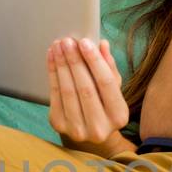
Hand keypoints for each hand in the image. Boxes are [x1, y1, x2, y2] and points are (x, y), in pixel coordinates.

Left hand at [48, 37, 134, 158]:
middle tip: (67, 41)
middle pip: (85, 87)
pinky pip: (55, 95)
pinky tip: (52, 58)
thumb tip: (102, 44)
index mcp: (119, 116)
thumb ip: (109, 66)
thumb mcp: (113, 87)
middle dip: (74, 61)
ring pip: (68, 91)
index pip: (106, 83)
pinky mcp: (59, 126)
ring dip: (61, 65)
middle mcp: (99, 128)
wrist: (90, 131)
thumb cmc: (105, 103)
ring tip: (57, 46)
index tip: (85, 42)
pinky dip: (52, 74)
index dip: (94, 61)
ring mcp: (78, 130)